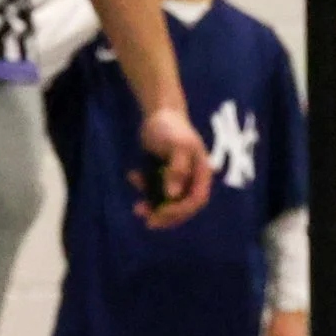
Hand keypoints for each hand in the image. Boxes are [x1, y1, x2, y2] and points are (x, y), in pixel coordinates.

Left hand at [132, 105, 211, 228]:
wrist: (159, 114)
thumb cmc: (170, 128)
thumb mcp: (176, 146)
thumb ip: (177, 169)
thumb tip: (173, 195)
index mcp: (202, 172)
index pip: (196, 199)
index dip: (180, 211)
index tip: (160, 213)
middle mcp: (194, 178)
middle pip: (183, 206)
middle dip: (165, 215)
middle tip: (147, 221)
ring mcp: (180, 179)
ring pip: (169, 202)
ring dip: (153, 206)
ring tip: (136, 207)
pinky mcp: (166, 176)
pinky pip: (157, 190)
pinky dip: (145, 189)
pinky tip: (133, 175)